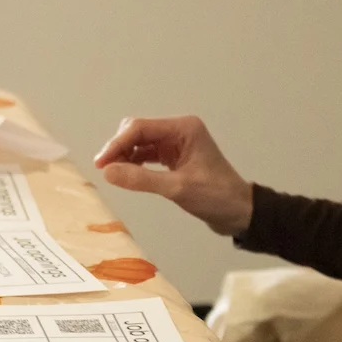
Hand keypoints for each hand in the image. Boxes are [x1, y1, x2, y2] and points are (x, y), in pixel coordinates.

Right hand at [93, 116, 253, 236]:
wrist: (241, 213)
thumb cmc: (216, 198)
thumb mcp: (178, 189)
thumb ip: (141, 179)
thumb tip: (108, 172)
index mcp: (184, 128)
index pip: (140, 128)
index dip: (117, 144)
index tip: (101, 164)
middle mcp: (179, 130)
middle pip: (137, 131)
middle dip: (119, 147)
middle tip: (105, 169)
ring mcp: (177, 143)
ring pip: (140, 142)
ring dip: (125, 155)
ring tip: (112, 173)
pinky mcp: (174, 157)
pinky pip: (147, 154)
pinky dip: (134, 163)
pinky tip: (126, 174)